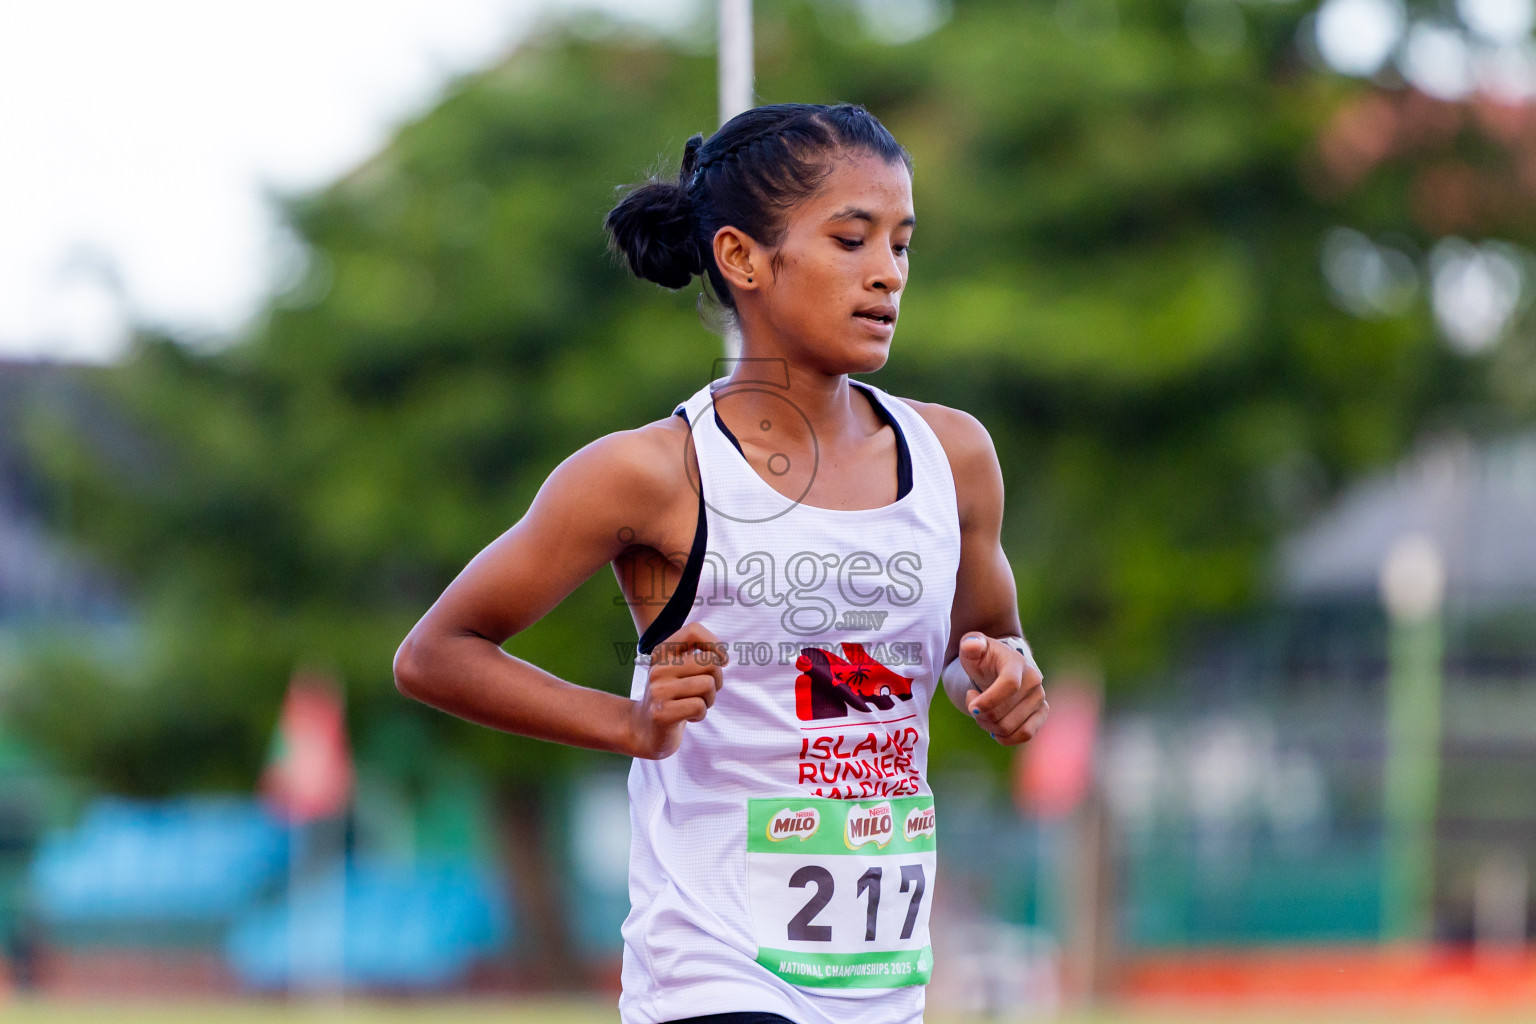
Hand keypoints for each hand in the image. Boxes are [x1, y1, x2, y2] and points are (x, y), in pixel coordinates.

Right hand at [627, 621, 727, 758]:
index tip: (721, 661)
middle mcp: (658, 668)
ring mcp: (658, 690)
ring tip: (695, 704)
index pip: (694, 630)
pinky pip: (699, 706)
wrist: (644, 730)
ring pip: (708, 684)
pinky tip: (688, 717)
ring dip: (709, 699)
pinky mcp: (662, 713)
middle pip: (710, 661)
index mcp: (662, 652)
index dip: (715, 644)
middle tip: (705, 691)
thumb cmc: (672, 697)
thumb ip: (697, 655)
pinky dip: (701, 714)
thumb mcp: (679, 670)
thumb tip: (723, 657)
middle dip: (717, 680)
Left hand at [958, 632, 1046, 745]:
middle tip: (972, 706)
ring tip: (982, 714)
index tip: (972, 707)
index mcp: (1016, 662)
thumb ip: (970, 644)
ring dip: (989, 726)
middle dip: (981, 715)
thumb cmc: (983, 659)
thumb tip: (972, 645)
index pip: (1009, 684)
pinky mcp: (1041, 713)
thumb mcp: (972, 649)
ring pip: (1010, 726)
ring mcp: (1039, 698)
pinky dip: (1006, 738)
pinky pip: (1026, 735)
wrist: (998, 668)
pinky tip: (994, 730)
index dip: (988, 700)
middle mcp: (1033, 680)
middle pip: (1004, 712)